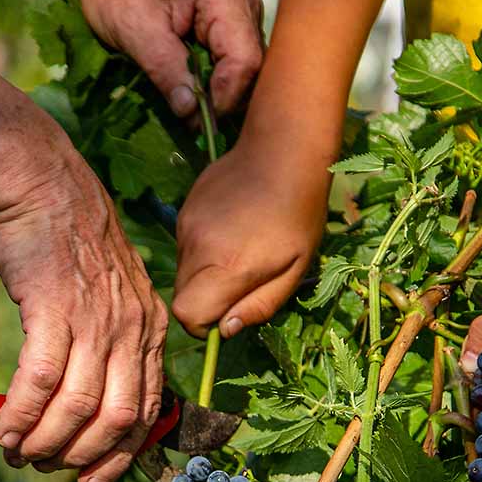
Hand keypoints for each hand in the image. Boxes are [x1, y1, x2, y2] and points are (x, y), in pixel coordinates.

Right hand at [0, 151, 168, 481]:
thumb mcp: (112, 290)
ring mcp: (97, 321)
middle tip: (48, 468)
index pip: (148, 408)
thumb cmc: (67, 239)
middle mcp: (132, 329)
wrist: (39, 183)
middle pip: (118, 418)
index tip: (93, 481)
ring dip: (46, 441)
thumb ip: (112, 339)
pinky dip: (22, 415)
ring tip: (17, 452)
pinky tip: (3, 430)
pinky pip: (39, 383)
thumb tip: (89, 396)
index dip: (121, 454)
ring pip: (79, 407)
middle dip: (83, 456)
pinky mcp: (55, 311)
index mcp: (150, 326)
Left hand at [81, 0, 262, 117]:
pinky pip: (233, 57)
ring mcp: (240, 11)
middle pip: (251, 64)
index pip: (244, 58)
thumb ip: (164, 67)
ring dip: (219, 90)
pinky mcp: (230, 21)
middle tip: (191, 119)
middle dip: (223, 96)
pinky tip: (192, 86)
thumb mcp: (133, 25)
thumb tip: (190, 112)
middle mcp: (243, 2)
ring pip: (245, 64)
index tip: (196, 121)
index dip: (224, 96)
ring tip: (189, 103)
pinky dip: (215, 78)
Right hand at [172, 134, 328, 336]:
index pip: (187, 315)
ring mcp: (187, 226)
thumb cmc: (300, 215)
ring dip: (205, 275)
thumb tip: (226, 330)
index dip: (204, 323)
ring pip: (183, 271)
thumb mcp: (294, 271)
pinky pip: (186, 246)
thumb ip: (259, 306)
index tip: (227, 313)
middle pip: (182, 296)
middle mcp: (198, 247)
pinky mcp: (185, 210)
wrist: (282, 152)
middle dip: (207, 301)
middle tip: (241, 283)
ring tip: (240, 250)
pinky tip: (232, 230)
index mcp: (227, 267)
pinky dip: (203, 250)